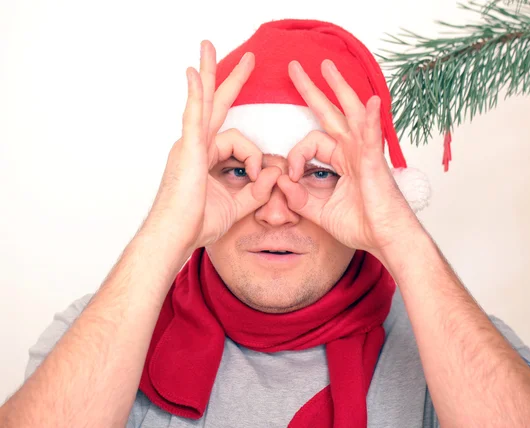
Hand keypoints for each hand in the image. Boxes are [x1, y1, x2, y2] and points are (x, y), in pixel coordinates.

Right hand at [144, 41, 280, 253]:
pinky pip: (193, 115)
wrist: (175, 237)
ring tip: (207, 45)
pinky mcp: (188, 149)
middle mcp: (196, 145)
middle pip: (215, 104)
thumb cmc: (197, 224)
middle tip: (245, 58)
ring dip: (209, 73)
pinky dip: (195, 94)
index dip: (255, 156)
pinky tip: (195, 72)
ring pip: (204, 102)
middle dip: (229, 79)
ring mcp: (190, 144)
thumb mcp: (238, 205)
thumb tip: (276, 174)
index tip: (260, 177)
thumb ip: (258, 190)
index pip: (238, 141)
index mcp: (206, 157)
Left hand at [277, 59, 419, 257]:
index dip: (296, 155)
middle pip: (331, 113)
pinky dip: (371, 120)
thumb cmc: (362, 225)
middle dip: (313, 90)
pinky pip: (371, 138)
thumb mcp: (321, 211)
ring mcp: (365, 154)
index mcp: (342, 160)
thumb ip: (300, 198)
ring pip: (351, 113)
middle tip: (296, 68)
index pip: (311, 142)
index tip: (291, 176)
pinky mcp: (374, 165)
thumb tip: (280, 181)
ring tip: (326, 66)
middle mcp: (353, 151)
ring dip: (339, 88)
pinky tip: (371, 102)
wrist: (386, 240)